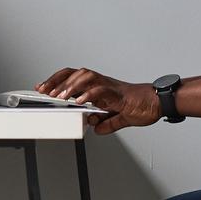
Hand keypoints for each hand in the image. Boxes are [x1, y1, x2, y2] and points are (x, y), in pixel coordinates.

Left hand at [35, 68, 162, 133]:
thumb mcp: (120, 118)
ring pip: (85, 77)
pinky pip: (100, 90)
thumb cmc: (141, 106)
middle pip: (75, 73)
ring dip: (70, 86)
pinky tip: (80, 103)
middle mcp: (102, 83)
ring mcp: (109, 86)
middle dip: (56, 81)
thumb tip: (95, 127)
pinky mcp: (117, 93)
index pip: (73, 77)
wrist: (158, 103)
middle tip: (44, 91)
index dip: (57, 81)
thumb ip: (107, 123)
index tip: (43, 88)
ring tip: (59, 97)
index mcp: (99, 87)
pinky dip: (88, 95)